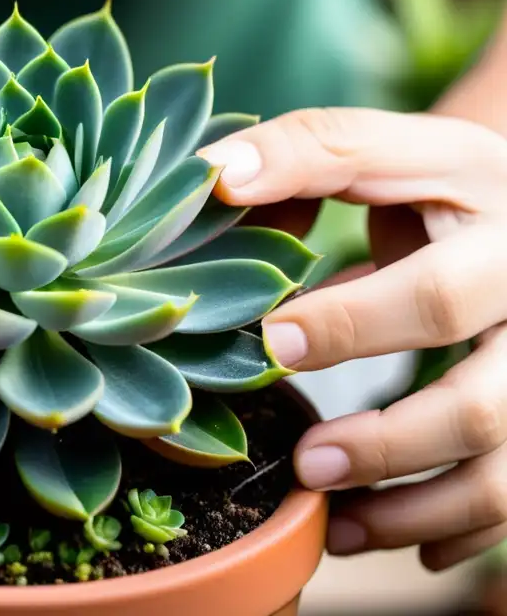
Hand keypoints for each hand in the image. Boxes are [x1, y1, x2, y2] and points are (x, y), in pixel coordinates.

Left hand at [198, 107, 506, 570]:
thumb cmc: (436, 185)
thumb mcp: (387, 151)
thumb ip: (306, 154)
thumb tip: (212, 179)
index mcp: (499, 239)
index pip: (433, 295)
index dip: (351, 327)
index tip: (271, 342)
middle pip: (487, 402)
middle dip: (390, 443)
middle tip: (306, 461)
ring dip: (418, 507)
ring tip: (335, 522)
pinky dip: (457, 528)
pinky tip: (398, 540)